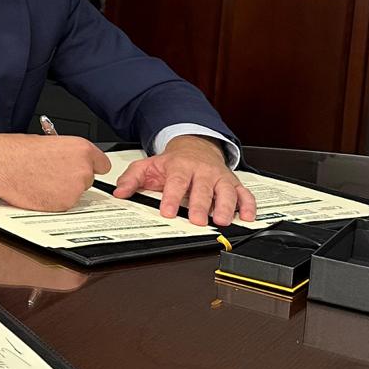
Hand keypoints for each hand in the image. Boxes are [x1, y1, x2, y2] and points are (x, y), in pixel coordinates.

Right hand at [0, 133, 110, 210]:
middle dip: (73, 179)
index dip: (90, 167)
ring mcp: (75, 189)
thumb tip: (73, 162)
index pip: (102, 165)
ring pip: (75, 193)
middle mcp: (83, 169)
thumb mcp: (49, 142)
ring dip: (63, 190)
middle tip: (52, 174)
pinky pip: (64, 204)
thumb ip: (68, 154)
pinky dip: (53, 200)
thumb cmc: (17, 152)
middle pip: (87, 180)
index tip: (83, 169)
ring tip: (42, 181)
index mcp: (82, 149)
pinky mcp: (63, 204)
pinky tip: (39, 190)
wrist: (0, 165)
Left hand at [113, 136, 255, 226]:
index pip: (176, 182)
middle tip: (198, 221)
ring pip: (226, 191)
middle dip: (200, 205)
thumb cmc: (173, 161)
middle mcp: (202, 171)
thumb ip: (132, 179)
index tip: (167, 211)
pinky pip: (245, 194)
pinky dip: (248, 205)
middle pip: (202, 188)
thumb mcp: (148, 166)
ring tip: (223, 220)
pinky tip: (247, 217)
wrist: (195, 146)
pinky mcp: (234, 183)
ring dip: (226, 206)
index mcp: (180, 166)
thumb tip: (119, 192)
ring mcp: (219, 177)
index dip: (171, 197)